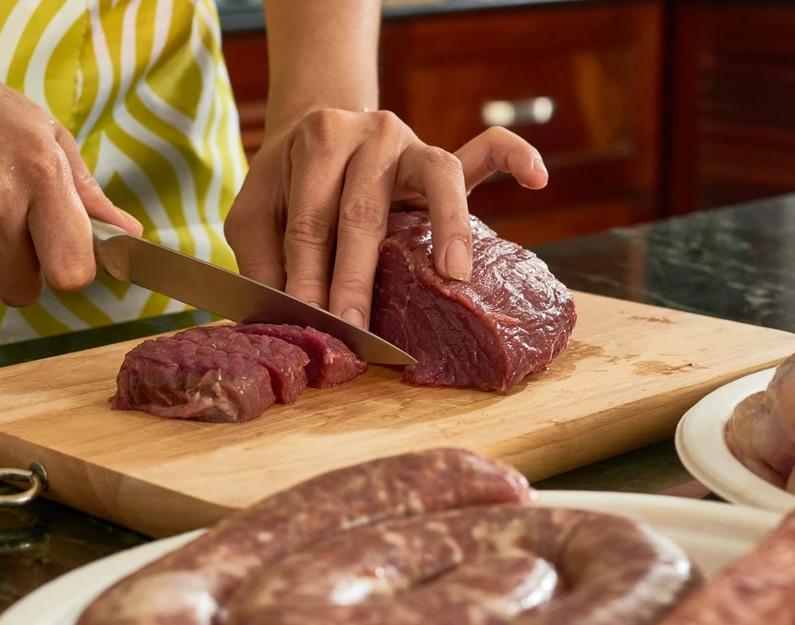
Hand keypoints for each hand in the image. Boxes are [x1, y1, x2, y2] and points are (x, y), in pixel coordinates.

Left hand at [224, 109, 547, 328]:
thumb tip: (278, 317)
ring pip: (438, 177)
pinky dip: (514, 156)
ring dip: (447, 226)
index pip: (312, 221)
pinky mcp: (443, 157)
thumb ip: (263, 259)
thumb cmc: (287, 184)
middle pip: (364, 210)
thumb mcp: (256, 214)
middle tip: (355, 327)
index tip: (308, 321)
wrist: (317, 128)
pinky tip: (538, 178)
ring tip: (454, 274)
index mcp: (318, 142)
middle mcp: (370, 134)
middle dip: (357, 275)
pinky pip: (486, 150)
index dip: (307, 274)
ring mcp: (412, 143)